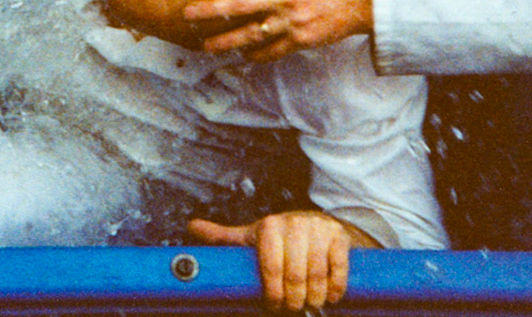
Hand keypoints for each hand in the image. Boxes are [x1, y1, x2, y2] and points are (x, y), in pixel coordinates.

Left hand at [182, 0, 369, 59]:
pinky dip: (256, 55)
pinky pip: (273, 51)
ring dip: (226, 41)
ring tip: (206, 47)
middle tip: (186, 13)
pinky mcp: (299, 40)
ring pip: (251, 34)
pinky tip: (241, 57)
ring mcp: (290, 21)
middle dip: (210, 10)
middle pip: (239, 5)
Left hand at [188, 211, 361, 310]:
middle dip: (294, 299)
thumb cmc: (282, 238)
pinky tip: (331, 296)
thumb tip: (191, 227)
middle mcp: (295, 223)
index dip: (273, 292)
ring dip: (315, 296)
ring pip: (317, 274)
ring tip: (311, 304)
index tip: (274, 305)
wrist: (319, 225)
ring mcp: (319, 229)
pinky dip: (335, 288)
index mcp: (270, 226)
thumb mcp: (253, 236)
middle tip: (294, 308)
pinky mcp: (339, 237)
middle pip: (295, 275)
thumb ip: (223, 236)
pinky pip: (339, 268)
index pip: (270, 266)